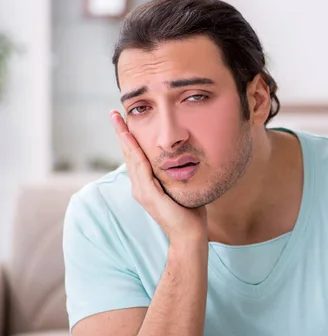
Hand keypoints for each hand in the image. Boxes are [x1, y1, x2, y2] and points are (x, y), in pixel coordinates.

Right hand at [110, 110, 207, 247]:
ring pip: (131, 157)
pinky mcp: (149, 195)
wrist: (189, 235)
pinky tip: (130, 138)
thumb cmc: (190, 213)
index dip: (129, 138)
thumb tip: (187, 160)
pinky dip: (134, 151)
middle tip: (114, 113)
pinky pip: (141, 168)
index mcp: (147, 185)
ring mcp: (142, 191)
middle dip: (121, 132)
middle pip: (128, 153)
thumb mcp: (182, 187)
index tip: (125, 120)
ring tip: (118, 120)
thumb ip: (178, 174)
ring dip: (124, 137)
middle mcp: (140, 187)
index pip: (135, 156)